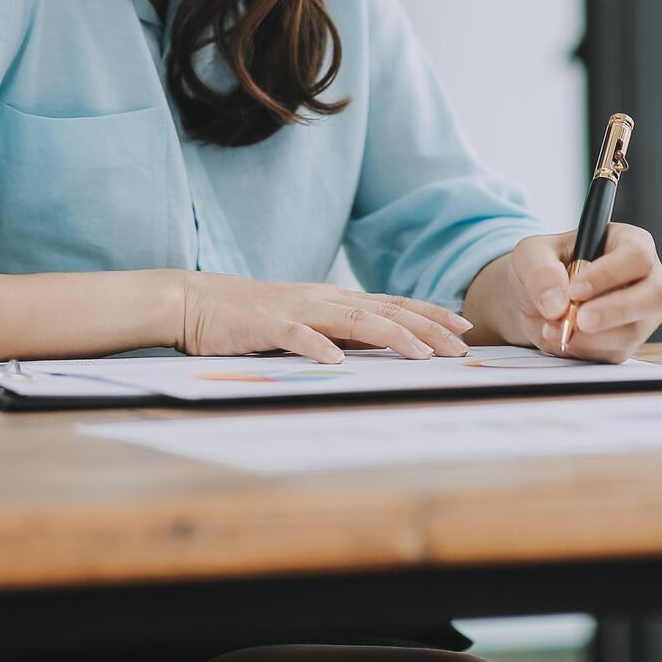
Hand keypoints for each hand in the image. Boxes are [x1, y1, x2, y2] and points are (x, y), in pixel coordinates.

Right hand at [178, 271, 473, 363]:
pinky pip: (298, 336)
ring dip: (391, 337)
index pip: (392, 304)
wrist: (198, 302)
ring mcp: (297, 310)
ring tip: (422, 355)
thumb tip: (378, 348)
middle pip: (384, 311)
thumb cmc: (252, 319)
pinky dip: (319, 347)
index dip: (428, 314)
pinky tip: (338, 362)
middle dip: (426, 328)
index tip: (463, 328)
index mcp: (334, 300)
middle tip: (460, 347)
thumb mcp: (304, 323)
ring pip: (353, 321)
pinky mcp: (267, 325)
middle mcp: (324, 299)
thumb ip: (337, 332)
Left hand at [465, 223, 661, 362]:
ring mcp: (640, 313)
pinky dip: (582, 349)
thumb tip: (556, 303)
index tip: (575, 290)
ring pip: (633, 330)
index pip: (637, 256)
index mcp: (628, 242)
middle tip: (579, 320)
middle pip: (656, 295)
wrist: (532, 300)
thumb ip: (540, 270)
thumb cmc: (541, 266)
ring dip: (590, 335)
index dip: (609, 274)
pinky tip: (560, 336)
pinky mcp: (627, 342)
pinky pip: (614, 353)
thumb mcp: (530, 254)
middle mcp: (644, 277)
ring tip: (552, 325)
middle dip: (616, 310)